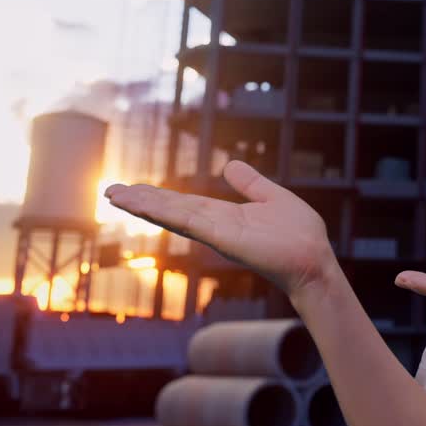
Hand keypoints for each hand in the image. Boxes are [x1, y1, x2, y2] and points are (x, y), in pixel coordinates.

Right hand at [104, 161, 337, 300]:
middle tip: (110, 191)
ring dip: (145, 205)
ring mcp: (217, 233)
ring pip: (174, 214)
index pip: (184, 204)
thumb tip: (230, 164)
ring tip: (115, 195)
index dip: (158, 196)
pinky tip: (144, 204)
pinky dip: (166, 212)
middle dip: (142, 201)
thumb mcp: (273, 198)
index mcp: (225, 216)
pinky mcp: (223, 238)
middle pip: (171, 210)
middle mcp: (215, 226)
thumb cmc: (300, 236)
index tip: (132, 188)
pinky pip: (190, 221)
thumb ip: (251, 183)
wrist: (315, 261)